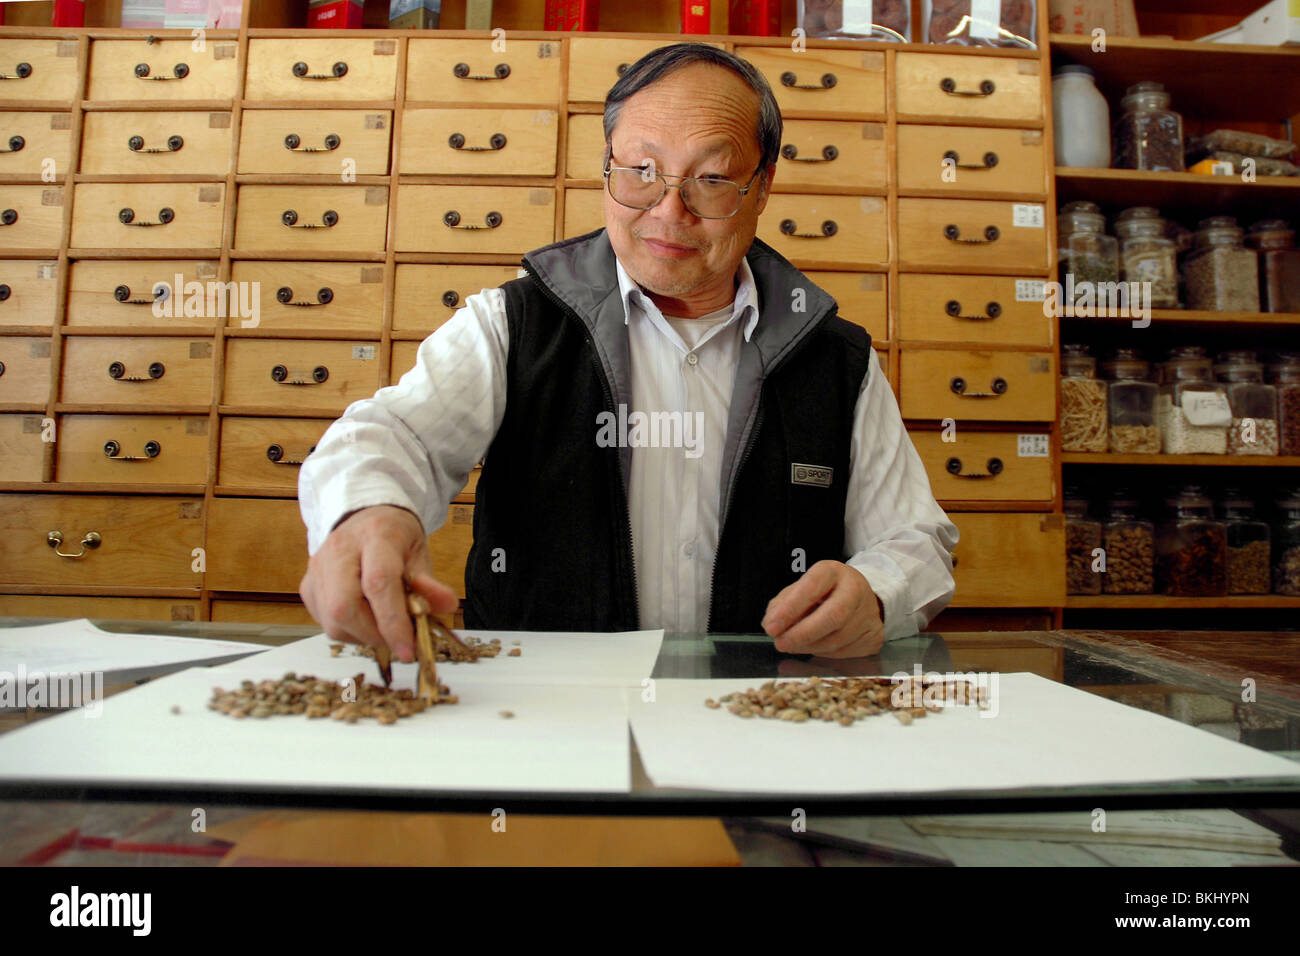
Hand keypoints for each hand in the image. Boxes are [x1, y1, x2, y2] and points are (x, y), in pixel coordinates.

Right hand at [299, 505, 458, 663]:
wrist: (362, 517)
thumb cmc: (393, 537)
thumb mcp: (418, 552)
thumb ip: (429, 583)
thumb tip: (447, 605)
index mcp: (375, 536)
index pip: (379, 583)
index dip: (393, 621)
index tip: (408, 649)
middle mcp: (339, 550)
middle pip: (344, 606)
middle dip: (374, 634)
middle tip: (398, 638)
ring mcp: (318, 568)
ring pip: (332, 620)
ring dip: (363, 635)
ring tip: (383, 624)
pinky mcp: (307, 585)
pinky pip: (324, 622)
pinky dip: (348, 631)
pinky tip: (365, 618)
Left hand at [761, 560, 884, 658]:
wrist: (860, 599)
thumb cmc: (824, 593)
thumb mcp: (801, 589)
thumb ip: (782, 604)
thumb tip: (771, 624)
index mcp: (833, 571)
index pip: (812, 587)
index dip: (790, 609)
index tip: (771, 627)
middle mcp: (856, 589)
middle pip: (833, 616)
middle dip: (802, 634)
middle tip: (780, 644)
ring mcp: (869, 614)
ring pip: (838, 639)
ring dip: (809, 647)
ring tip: (792, 645)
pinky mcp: (874, 636)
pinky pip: (845, 652)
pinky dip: (824, 653)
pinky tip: (814, 646)